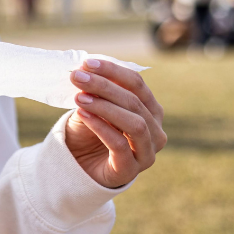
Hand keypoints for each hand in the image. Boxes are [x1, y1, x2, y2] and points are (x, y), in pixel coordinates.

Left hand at [65, 58, 166, 187]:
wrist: (78, 166)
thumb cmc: (88, 131)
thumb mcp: (92, 106)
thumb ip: (95, 89)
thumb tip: (86, 67)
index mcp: (150, 110)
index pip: (137, 84)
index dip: (113, 71)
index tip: (87, 63)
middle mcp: (155, 131)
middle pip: (134, 102)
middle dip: (103, 86)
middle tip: (77, 77)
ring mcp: (146, 153)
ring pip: (134, 124)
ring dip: (105, 106)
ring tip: (79, 97)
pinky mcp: (131, 170)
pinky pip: (120, 145)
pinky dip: (101, 127)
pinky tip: (83, 114)